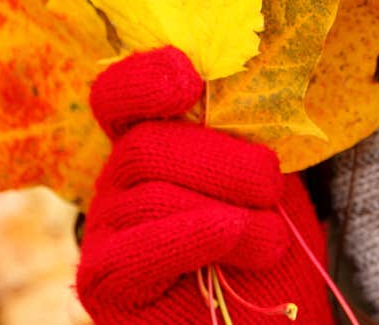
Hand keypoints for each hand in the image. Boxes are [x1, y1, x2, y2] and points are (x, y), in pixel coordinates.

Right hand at [75, 47, 333, 323]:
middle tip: (269, 185)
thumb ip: (243, 135)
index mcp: (153, 142)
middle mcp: (119, 180)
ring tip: (270, 240)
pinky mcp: (104, 282)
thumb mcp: (267, 178)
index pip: (121, 96)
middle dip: (220, 161)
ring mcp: (105, 231)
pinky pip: (133, 251)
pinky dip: (191, 238)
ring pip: (148, 195)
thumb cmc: (271, 248)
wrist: (275, 320)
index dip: (142, 80)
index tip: (187, 78)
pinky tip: (232, 237)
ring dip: (224, 211)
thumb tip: (236, 82)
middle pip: (144, 145)